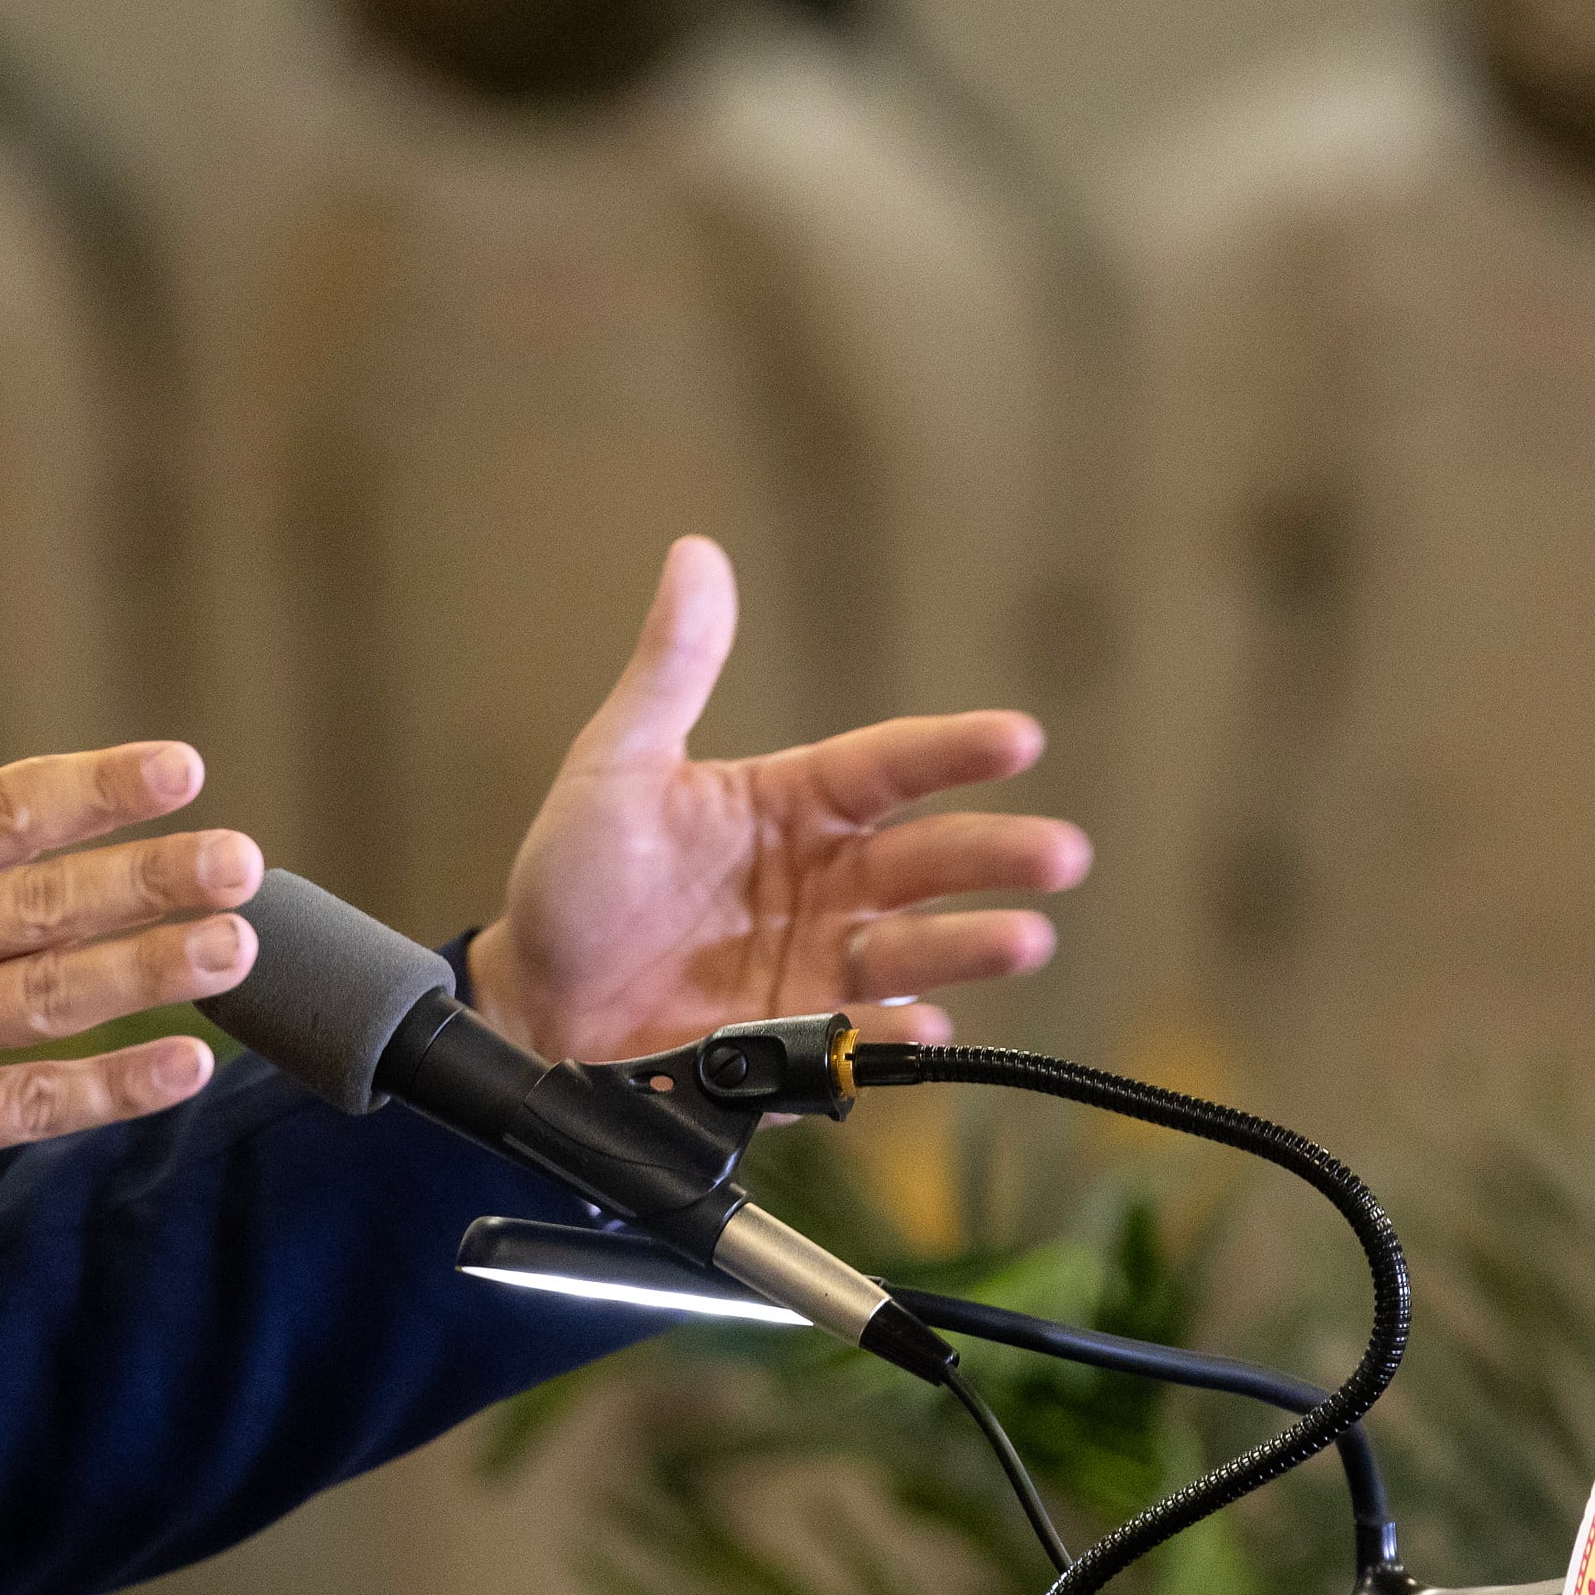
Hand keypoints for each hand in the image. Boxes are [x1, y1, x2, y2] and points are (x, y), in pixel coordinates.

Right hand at [0, 618, 257, 1327]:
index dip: (92, 788)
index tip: (182, 769)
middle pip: (33, 902)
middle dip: (146, 878)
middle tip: (244, 861)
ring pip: (41, 999)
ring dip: (149, 973)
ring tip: (238, 947)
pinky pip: (24, 1105)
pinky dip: (110, 1087)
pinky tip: (186, 1063)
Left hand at [465, 537, 1089, 1063]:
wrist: (532, 1001)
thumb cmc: (576, 879)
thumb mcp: (619, 764)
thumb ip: (672, 670)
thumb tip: (696, 552)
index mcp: (792, 806)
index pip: (888, 768)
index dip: (952, 753)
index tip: (1018, 740)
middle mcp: (823, 884)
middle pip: (925, 862)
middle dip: (996, 855)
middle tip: (1063, 854)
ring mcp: (814, 965)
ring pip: (910, 950)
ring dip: (970, 945)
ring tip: (1027, 939)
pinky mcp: (791, 1042)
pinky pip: (852, 1036)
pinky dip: (891, 1035)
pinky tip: (925, 1026)